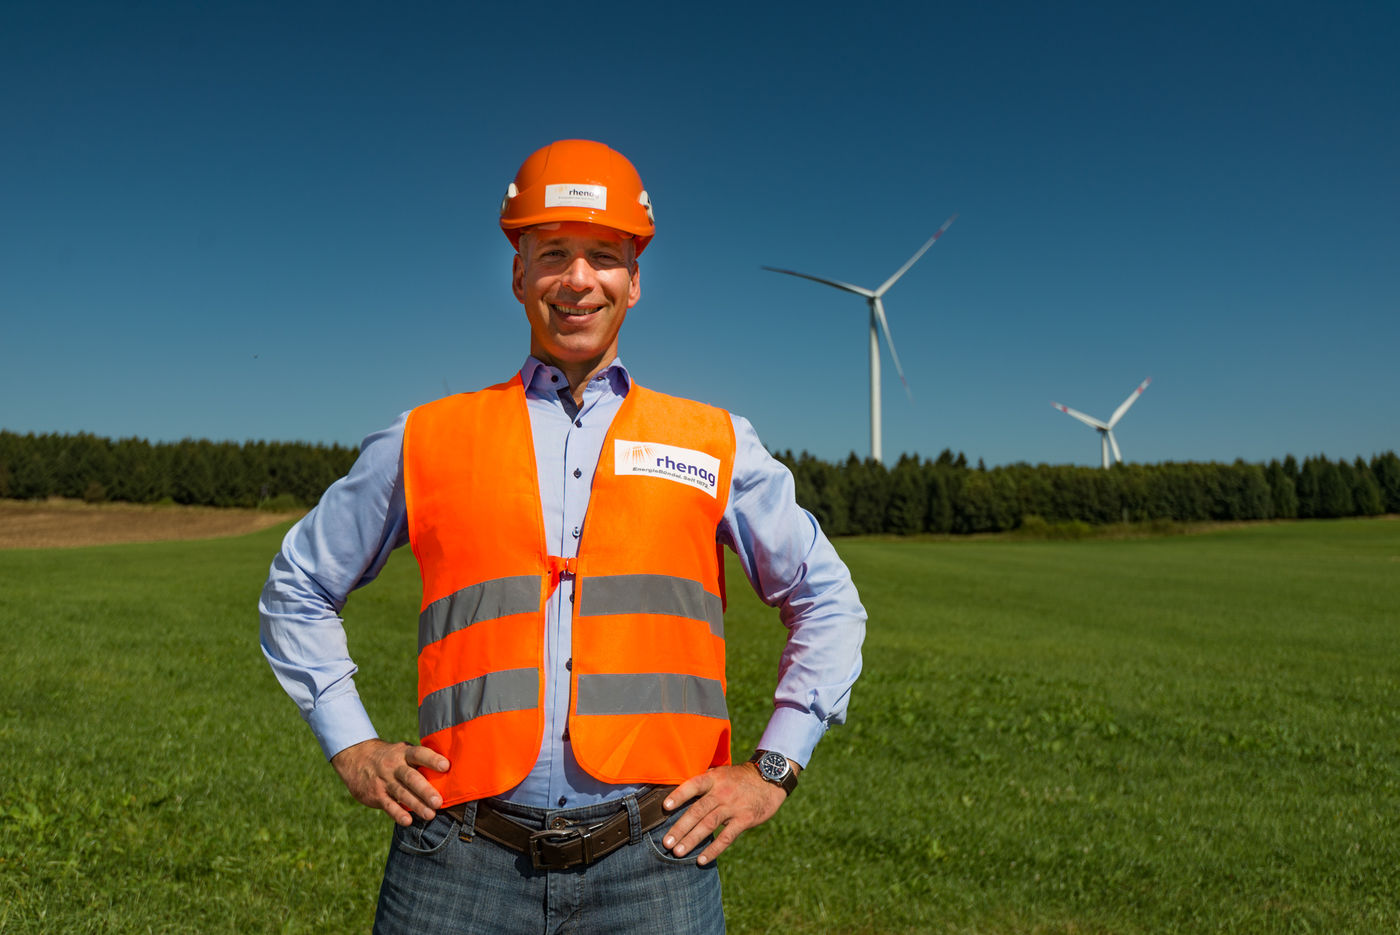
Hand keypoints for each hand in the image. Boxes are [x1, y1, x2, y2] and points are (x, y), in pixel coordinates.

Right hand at [330, 738, 449, 825]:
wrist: (356, 759)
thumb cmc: (391, 757)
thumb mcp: (402, 751)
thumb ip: (420, 760)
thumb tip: (450, 770)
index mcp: (404, 753)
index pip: (419, 754)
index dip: (432, 759)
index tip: (446, 766)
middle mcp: (394, 766)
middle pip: (411, 778)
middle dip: (425, 790)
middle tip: (439, 802)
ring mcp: (384, 781)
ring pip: (402, 793)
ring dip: (416, 805)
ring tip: (430, 815)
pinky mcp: (376, 794)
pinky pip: (388, 805)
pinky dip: (397, 813)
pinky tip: (408, 821)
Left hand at [661, 761, 796, 864]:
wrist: (770, 778)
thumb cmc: (740, 778)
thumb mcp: (722, 773)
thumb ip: (704, 782)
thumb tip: (678, 791)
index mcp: (714, 779)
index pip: (693, 785)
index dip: (679, 795)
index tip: (664, 807)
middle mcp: (722, 792)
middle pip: (697, 810)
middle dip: (680, 828)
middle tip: (666, 843)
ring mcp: (733, 806)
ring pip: (709, 825)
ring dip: (692, 840)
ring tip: (677, 852)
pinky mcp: (745, 819)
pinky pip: (726, 837)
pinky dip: (713, 850)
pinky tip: (701, 860)